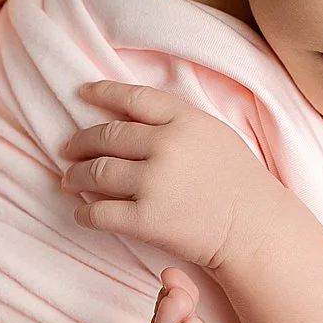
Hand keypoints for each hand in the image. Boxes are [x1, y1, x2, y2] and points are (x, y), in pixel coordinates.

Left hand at [60, 79, 279, 270]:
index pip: (133, 98)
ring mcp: (154, 183)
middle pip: (107, 136)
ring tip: (69, 179)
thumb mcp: (213, 134)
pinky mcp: (147, 220)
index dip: (103, 93)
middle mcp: (167, 146)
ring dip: (76, 175)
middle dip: (80, 142)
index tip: (82, 93)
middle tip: (67, 149)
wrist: (255, 229)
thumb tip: (127, 117)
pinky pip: (100, 212)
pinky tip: (81, 212)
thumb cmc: (238, 182)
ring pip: (97, 172)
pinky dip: (84, 212)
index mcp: (185, 120)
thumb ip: (176, 121)